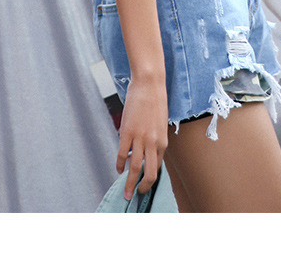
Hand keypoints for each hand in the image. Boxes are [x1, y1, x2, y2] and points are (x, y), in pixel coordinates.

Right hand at [117, 73, 168, 200]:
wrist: (149, 84)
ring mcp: (140, 138)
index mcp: (163, 142)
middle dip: (142, 189)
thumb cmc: (156, 102)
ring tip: (126, 193)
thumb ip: (155, 140)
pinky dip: (119, 164)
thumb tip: (146, 154)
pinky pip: (122, 154)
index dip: (150, 179)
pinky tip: (118, 169)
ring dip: (129, 183)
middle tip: (135, 197)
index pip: (157, 168)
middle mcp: (154, 143)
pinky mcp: (127, 132)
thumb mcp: (160, 124)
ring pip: (135, 168)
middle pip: (149, 174)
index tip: (144, 186)